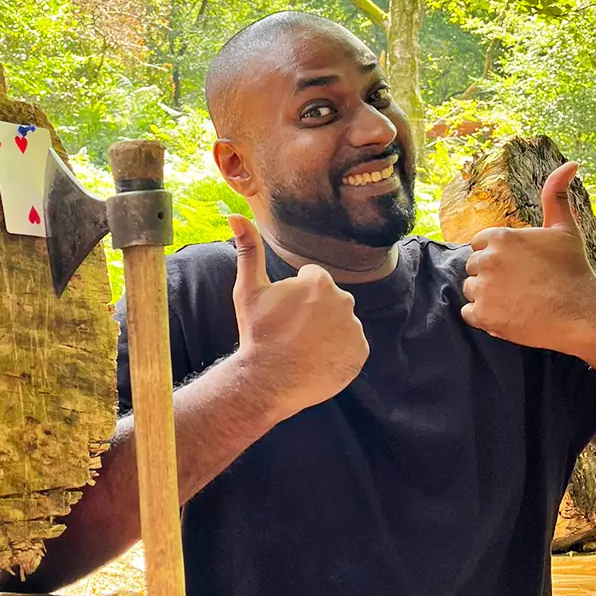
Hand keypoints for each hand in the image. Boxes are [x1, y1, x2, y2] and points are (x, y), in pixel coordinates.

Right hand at [227, 215, 368, 420]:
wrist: (268, 381)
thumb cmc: (257, 333)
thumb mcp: (248, 289)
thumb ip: (248, 250)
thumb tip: (235, 214)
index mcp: (319, 281)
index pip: (312, 281)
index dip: (294, 298)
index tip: (282, 315)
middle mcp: (343, 300)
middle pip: (329, 301)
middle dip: (313, 313)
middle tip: (291, 333)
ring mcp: (354, 328)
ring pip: (340, 323)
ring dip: (326, 332)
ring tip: (303, 348)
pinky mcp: (360, 352)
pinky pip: (350, 346)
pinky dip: (337, 352)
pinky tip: (316, 360)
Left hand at [460, 162, 595, 352]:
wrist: (583, 312)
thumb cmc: (573, 269)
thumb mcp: (565, 228)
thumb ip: (556, 194)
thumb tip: (570, 164)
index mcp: (499, 237)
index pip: (479, 244)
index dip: (498, 255)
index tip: (518, 266)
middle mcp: (486, 260)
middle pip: (473, 266)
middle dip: (491, 274)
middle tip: (519, 284)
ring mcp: (483, 288)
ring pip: (471, 289)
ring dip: (487, 296)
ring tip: (516, 299)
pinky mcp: (482, 315)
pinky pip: (469, 313)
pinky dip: (484, 316)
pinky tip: (508, 314)